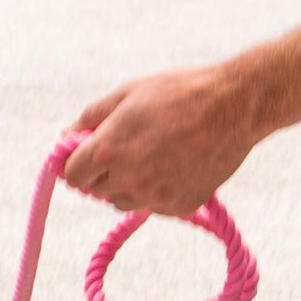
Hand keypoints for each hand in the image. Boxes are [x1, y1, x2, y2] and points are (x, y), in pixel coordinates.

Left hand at [64, 64, 259, 216]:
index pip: (72, 176)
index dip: (77, 163)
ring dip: (128, 185)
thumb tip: (65, 137)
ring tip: (154, 154)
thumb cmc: (180, 93)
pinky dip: (157, 190)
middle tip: (129, 146)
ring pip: (123, 201)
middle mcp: (128, 179)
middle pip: (96, 190)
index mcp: (108, 150)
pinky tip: (176, 164)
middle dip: (104, 171)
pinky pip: (153, 205)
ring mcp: (154, 197)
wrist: (235, 108)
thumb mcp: (128, 94)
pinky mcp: (178, 206)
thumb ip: (91, 119)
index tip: (88, 154)